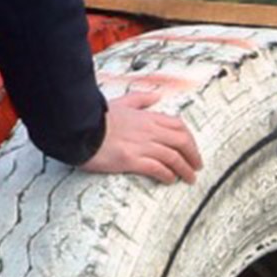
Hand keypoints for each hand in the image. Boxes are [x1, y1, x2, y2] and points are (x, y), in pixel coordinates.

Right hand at [78, 85, 202, 182]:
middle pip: (181, 142)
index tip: (193, 149)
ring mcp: (141, 145)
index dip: (190, 139)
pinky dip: (167, 174)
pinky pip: (157, 168)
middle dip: (194, 155)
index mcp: (147, 117)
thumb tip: (156, 96)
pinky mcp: (131, 159)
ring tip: (189, 178)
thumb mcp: (121, 102)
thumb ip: (140, 99)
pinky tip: (170, 180)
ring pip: (173, 157)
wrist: (78, 127)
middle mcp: (148, 130)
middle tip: (197, 167)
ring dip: (185, 169)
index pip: (178, 126)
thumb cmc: (97, 117)